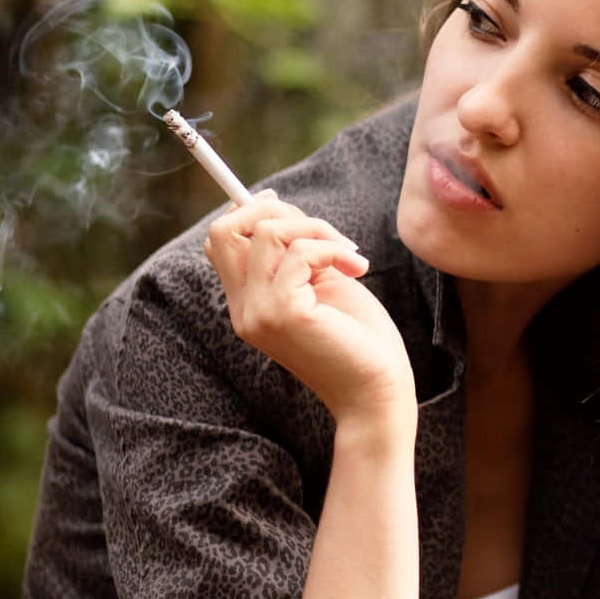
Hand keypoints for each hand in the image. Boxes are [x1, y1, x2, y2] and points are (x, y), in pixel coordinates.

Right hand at [203, 189, 414, 423]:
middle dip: (277, 211)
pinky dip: (333, 248)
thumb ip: (295, 252)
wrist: (379, 394)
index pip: (220, 242)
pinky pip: (300, 251)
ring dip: (317, 228)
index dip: (252, 213)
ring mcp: (258, 313)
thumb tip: (273, 203)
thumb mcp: (321, 284)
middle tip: (326, 233)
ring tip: (351, 255)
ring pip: (267, 232)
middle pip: (224, 230)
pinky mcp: (284, 313)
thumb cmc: (362, 342)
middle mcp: (243, 310)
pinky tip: (359, 268)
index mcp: (249, 304)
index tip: (291, 210)